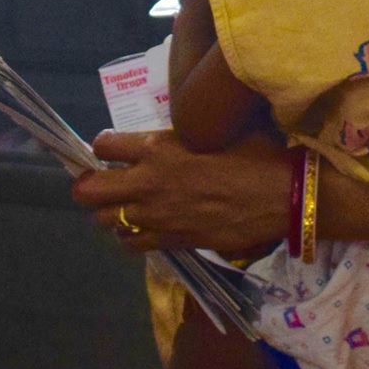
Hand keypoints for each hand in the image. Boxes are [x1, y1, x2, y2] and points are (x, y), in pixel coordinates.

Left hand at [70, 129, 289, 258]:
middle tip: (101, 181)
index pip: (102, 145)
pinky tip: (144, 227)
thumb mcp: (216, 129)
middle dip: (87, 184)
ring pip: (105, 220)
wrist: (281, 196)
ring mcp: (157, 216)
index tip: (111, 147)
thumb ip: (186, 130)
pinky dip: (130, 235)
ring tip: (124, 205)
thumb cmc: (255, 152)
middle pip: (87, 190)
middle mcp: (148, 183)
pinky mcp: (171, 241)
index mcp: (157, 148)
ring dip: (110, 210)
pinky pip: (131, 243)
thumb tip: (179, 124)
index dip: (103, 145)